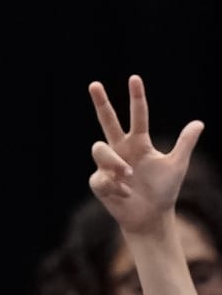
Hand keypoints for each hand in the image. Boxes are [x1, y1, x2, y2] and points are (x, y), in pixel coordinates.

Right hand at [89, 75, 205, 236]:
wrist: (151, 216)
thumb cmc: (164, 190)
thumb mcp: (177, 166)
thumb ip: (185, 143)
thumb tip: (199, 122)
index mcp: (139, 143)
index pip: (138, 116)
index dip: (137, 97)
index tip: (135, 78)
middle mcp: (120, 150)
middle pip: (107, 121)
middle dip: (101, 102)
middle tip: (94, 84)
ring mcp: (107, 165)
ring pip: (100, 149)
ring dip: (114, 163)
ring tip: (127, 176)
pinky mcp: (99, 181)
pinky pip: (101, 176)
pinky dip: (115, 186)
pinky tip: (124, 194)